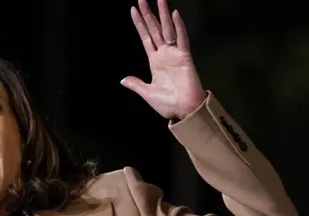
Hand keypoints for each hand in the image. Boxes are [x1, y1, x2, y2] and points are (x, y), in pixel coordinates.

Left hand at [121, 0, 206, 119]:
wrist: (183, 111)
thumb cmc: (168, 104)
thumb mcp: (147, 93)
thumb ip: (136, 84)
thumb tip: (123, 80)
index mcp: (155, 61)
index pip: (145, 38)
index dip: (140, 24)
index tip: (133, 10)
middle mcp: (164, 54)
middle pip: (154, 29)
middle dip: (148, 14)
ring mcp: (175, 54)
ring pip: (167, 30)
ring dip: (163, 15)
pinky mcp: (185, 58)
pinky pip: (182, 39)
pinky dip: (179, 27)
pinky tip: (175, 14)